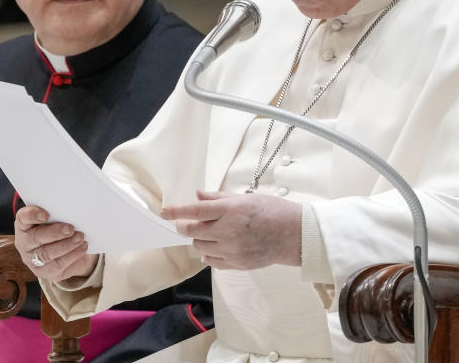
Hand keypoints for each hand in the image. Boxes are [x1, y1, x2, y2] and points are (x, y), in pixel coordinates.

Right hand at [14, 205, 97, 280]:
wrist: (68, 252)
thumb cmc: (59, 229)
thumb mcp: (57, 219)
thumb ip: (58, 214)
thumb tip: (72, 211)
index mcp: (24, 225)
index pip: (23, 218)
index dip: (32, 215)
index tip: (46, 215)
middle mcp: (25, 243)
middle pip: (35, 238)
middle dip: (54, 233)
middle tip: (70, 229)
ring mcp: (32, 259)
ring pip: (46, 254)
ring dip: (66, 245)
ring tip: (80, 237)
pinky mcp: (45, 272)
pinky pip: (58, 265)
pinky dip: (73, 255)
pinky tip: (82, 247)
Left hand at [160, 190, 301, 269]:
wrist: (293, 235)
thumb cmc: (273, 211)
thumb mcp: (246, 198)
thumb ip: (219, 198)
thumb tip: (198, 195)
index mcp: (231, 210)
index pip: (196, 211)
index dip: (176, 211)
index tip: (164, 212)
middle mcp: (229, 230)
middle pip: (193, 231)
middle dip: (184, 227)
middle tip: (184, 223)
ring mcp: (232, 249)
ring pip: (200, 247)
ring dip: (197, 239)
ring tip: (207, 233)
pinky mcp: (237, 263)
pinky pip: (212, 261)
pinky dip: (208, 254)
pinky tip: (214, 246)